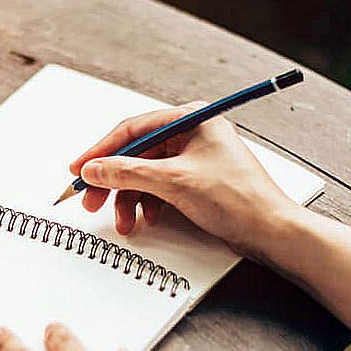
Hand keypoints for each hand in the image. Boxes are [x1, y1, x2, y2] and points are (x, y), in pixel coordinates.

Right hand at [69, 108, 301, 258]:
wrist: (271, 231)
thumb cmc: (239, 199)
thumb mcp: (173, 182)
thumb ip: (127, 172)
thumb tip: (94, 169)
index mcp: (191, 119)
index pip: (133, 129)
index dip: (101, 150)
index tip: (80, 168)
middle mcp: (192, 134)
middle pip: (137, 153)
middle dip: (113, 180)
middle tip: (91, 199)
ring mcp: (194, 158)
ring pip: (146, 174)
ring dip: (130, 198)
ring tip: (124, 221)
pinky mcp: (197, 181)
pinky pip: (159, 188)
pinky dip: (147, 204)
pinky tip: (146, 219)